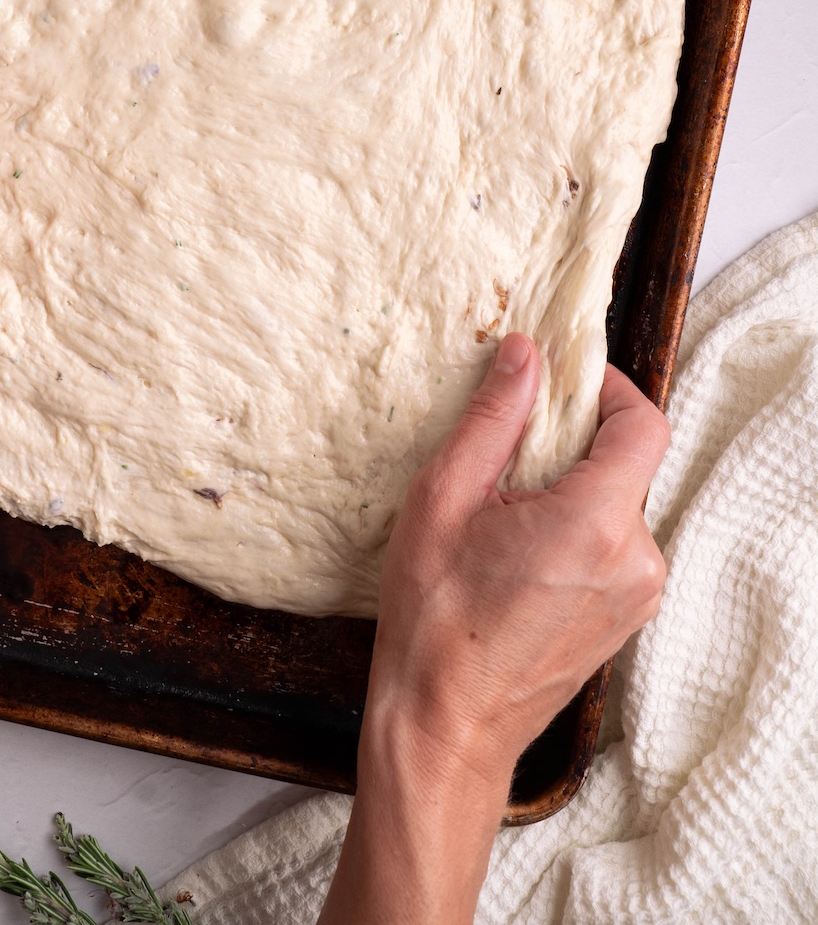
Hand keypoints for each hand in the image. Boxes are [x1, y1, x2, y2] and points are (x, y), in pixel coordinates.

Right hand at [320, 336, 668, 923]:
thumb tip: (524, 354)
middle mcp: (634, 558)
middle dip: (573, 440)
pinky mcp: (627, 616)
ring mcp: (637, 593)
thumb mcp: (444, 496)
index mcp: (595, 523)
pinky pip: (614, 543)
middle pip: (628, 461)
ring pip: (619, 501)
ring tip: (503, 508)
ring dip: (572, 485)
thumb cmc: (434, 617)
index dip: (608, 388)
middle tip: (508, 448)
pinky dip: (577, 525)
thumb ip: (493, 417)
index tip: (562, 380)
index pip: (643, 423)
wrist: (446, 723)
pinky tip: (518, 546)